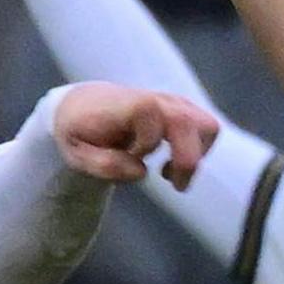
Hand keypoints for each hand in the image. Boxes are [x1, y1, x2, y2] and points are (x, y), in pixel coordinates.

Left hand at [52, 83, 219, 188]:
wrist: (84, 106)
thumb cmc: (79, 131)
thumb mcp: (76, 155)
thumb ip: (104, 166)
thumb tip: (141, 171)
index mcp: (128, 105)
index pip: (151, 114)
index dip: (147, 143)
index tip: (133, 156)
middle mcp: (157, 99)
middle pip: (191, 123)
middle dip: (187, 161)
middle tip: (172, 184)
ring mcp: (174, 102)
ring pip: (207, 127)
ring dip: (195, 156)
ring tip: (168, 171)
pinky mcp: (184, 110)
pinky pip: (207, 130)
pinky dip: (196, 152)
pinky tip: (171, 162)